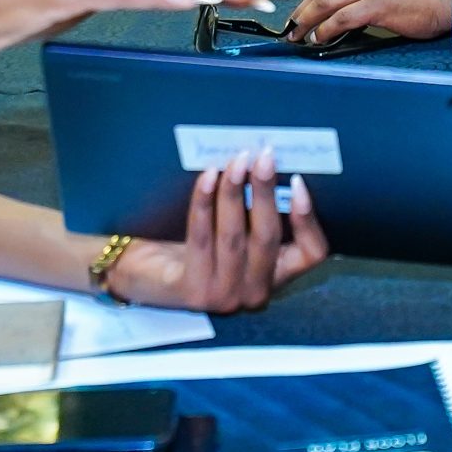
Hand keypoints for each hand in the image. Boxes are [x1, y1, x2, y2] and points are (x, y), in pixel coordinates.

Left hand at [105, 150, 329, 312]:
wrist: (140, 274)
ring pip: (236, 236)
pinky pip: (202, 238)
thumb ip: (254, 210)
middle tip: (264, 155)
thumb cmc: (189, 245)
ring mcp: (223, 296)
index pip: (311, 253)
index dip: (309, 218)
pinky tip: (206, 177)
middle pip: (270, 237)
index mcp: (273, 276)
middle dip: (267, 191)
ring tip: (236, 161)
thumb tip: (267, 161)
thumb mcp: (232, 230)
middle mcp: (254, 292)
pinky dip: (205, 203)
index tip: (297, 181)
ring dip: (236, 193)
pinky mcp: (192, 290)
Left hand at [288, 0, 451, 45]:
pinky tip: (320, 39)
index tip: (301, 13)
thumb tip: (339, 9)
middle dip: (303, 10)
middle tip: (292, 27)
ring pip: (326, 2)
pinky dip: (326, 30)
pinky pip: (342, 18)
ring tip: (300, 35)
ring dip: (308, 21)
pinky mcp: (376, 4)